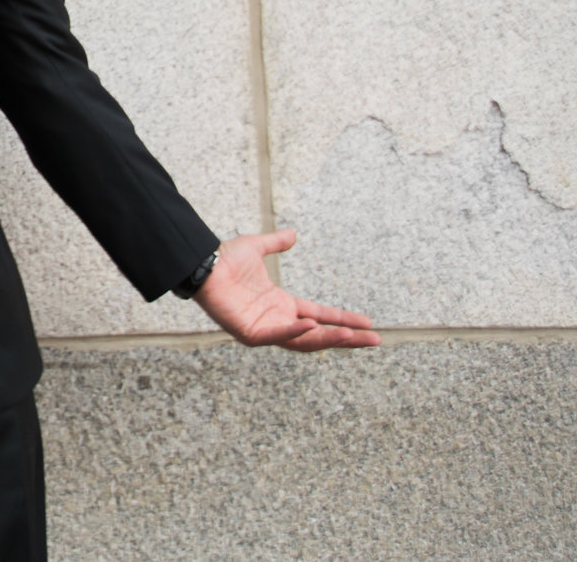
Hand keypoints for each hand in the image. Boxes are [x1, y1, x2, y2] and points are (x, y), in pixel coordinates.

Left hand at [193, 230, 380, 350]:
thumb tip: (292, 234)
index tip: (368, 322)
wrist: (201, 262)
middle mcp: (277, 320)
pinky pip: (278, 336)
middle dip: (347, 338)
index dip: (343, 319)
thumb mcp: (256, 248)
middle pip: (319, 334)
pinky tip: (313, 327)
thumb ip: (275, 243)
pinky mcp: (251, 334)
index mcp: (281, 304)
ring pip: (304, 341)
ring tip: (354, 337)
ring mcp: (265, 329)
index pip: (319, 315)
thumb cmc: (223, 259)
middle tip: (375, 340)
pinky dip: (295, 333)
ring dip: (329, 339)